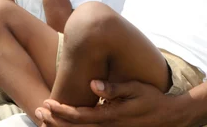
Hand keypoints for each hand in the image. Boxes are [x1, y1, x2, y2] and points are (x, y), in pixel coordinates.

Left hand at [35, 80, 190, 126]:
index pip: (80, 117)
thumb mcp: (135, 88)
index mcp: (112, 116)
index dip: (62, 111)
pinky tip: (64, 124)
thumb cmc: (151, 98)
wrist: (168, 116)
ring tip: (44, 118)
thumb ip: (113, 88)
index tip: (48, 103)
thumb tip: (92, 84)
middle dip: (55, 121)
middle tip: (38, 110)